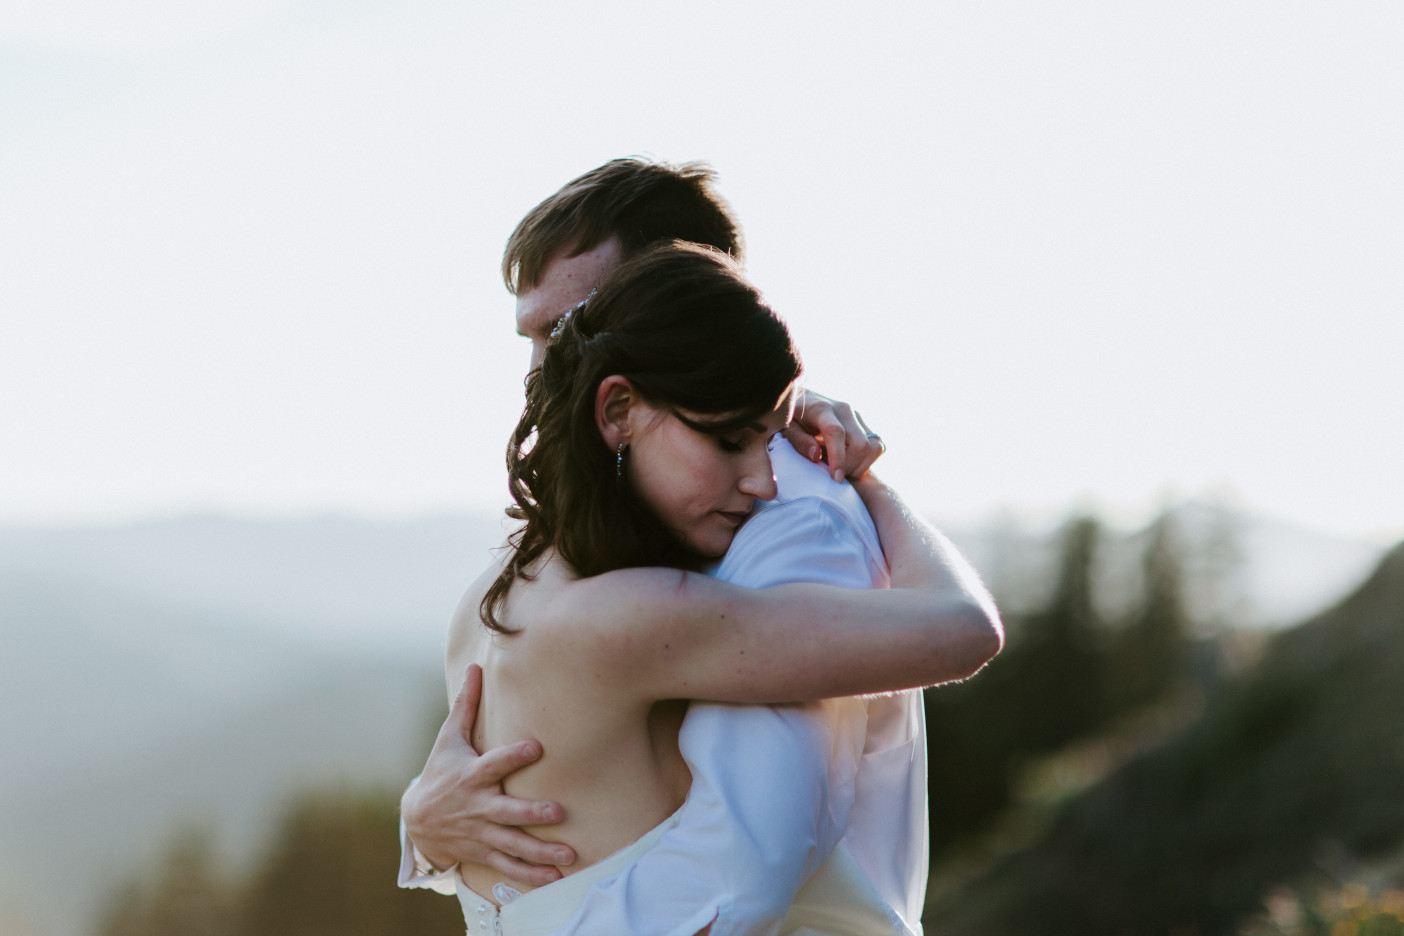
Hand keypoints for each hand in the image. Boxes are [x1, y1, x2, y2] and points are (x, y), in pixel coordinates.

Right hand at [402, 664, 576, 885]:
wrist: (417, 820)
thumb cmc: (440, 772)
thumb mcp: (449, 739)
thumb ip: (466, 705)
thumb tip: (475, 666)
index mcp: (472, 775)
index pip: (495, 763)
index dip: (514, 755)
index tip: (536, 746)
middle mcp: (478, 807)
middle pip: (507, 811)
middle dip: (531, 813)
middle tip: (558, 812)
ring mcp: (481, 833)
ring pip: (513, 845)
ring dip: (540, 853)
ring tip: (569, 856)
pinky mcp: (484, 852)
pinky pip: (509, 867)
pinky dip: (531, 875)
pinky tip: (556, 878)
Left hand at [783, 388, 885, 481]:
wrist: (803, 400)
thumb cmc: (791, 419)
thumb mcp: (786, 429)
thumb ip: (799, 441)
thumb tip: (816, 456)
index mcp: (821, 408)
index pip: (836, 432)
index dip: (838, 458)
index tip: (835, 479)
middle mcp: (844, 409)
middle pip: (860, 444)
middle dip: (848, 466)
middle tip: (830, 473)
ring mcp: (857, 416)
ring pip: (873, 447)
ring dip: (859, 465)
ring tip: (839, 467)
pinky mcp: (864, 423)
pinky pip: (877, 447)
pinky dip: (866, 461)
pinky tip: (848, 461)